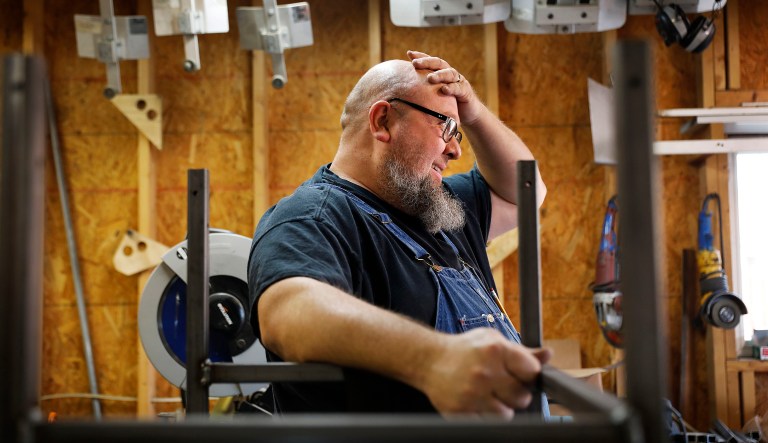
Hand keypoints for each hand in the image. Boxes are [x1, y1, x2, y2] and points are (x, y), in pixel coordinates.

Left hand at [407, 50, 484, 124]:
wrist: (467, 113)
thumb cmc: (447, 104)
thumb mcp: (434, 96)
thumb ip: (423, 92)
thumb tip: (404, 93)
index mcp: (441, 73)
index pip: (431, 61)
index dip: (421, 56)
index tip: (409, 53)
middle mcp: (450, 74)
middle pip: (439, 63)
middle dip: (427, 62)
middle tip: (415, 63)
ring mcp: (459, 81)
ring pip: (449, 73)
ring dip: (439, 74)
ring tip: (430, 78)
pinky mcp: (466, 91)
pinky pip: (458, 88)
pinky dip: (452, 88)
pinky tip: (444, 89)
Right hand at [420, 328, 550, 418]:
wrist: (429, 360)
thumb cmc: (464, 350)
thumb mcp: (492, 341)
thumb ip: (522, 352)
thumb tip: (548, 355)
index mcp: (495, 350)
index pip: (531, 372)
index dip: (527, 375)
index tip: (520, 374)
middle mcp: (484, 372)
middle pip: (522, 397)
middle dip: (515, 393)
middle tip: (501, 386)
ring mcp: (472, 394)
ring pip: (506, 415)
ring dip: (501, 408)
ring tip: (488, 395)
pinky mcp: (461, 411)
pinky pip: (487, 424)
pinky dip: (485, 416)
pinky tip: (477, 402)